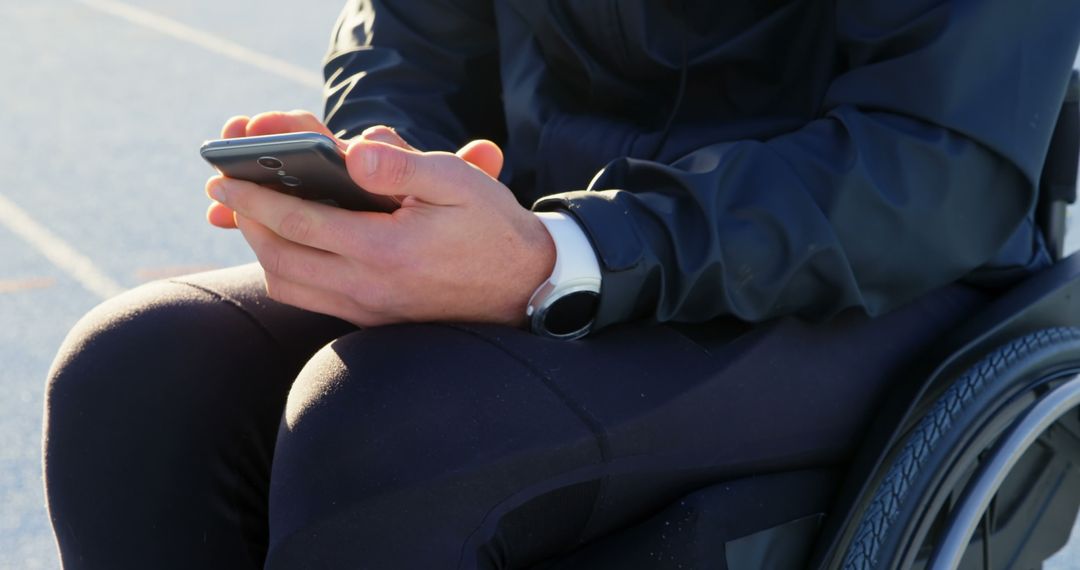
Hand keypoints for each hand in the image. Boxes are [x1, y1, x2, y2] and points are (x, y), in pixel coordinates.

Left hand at [205, 115, 555, 327]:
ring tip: (252, 217)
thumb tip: (351, 150)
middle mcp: (369, 289)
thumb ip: (403, 165)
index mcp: (385, 250)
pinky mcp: (374, 322)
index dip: (254, 197)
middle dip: (246, 222)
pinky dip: (286, 272)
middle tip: (228, 193)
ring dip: (262, 250)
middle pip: (279, 257)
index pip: (298, 222)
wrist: (525, 289)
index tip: (224, 177)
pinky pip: (311, 300)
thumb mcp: (457, 182)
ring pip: (289, 286)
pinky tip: (289, 247)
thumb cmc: (491, 228)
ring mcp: (369, 312)